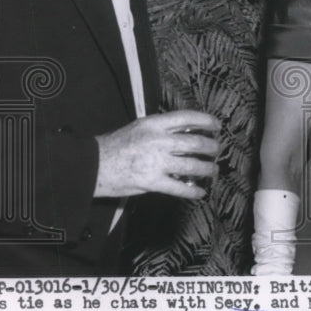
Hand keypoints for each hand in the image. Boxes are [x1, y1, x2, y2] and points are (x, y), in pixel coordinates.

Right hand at [94, 110, 220, 198]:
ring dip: (208, 169)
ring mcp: (156, 162)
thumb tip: (187, 133)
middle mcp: (158, 141)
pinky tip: (200, 192)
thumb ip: (162, 129)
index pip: (188, 117)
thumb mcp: (139, 127)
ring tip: (213, 170)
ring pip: (193, 165)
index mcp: (154, 124)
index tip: (217, 125)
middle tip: (217, 150)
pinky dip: (193, 191)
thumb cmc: (116, 145)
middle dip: (212, 147)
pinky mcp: (152, 182)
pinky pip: (180, 188)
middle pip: (196, 142)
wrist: (93, 165)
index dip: (207, 121)